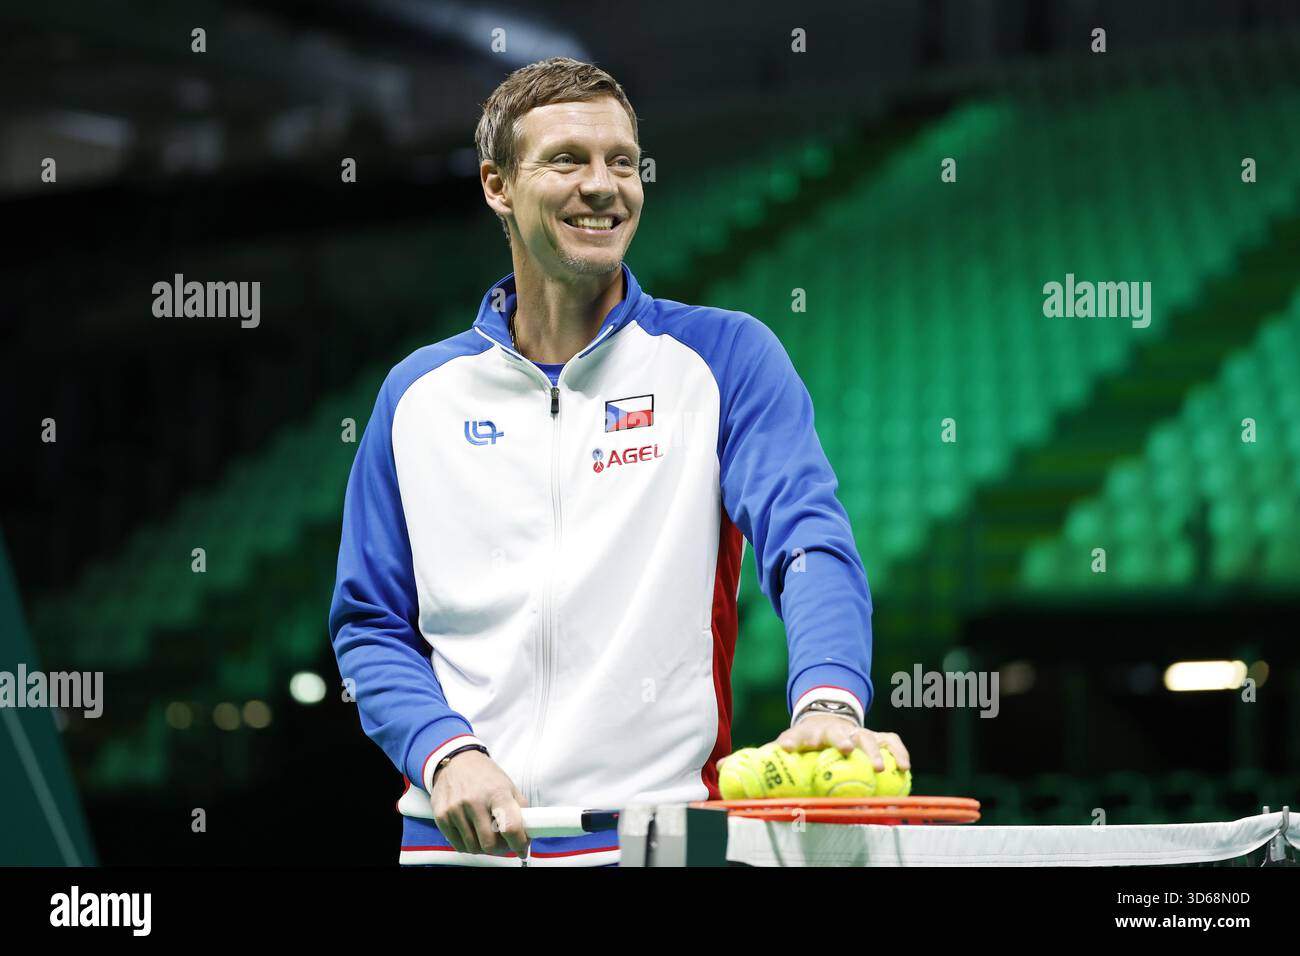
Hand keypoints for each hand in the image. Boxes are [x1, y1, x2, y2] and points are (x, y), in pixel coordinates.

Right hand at [429, 750, 530, 857]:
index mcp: (497, 792)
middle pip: (490, 844)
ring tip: (485, 833)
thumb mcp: (508, 786)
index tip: (521, 850)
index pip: (510, 827)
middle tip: (502, 842)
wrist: (457, 761)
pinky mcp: (441, 816)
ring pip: (473, 848)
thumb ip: (520, 810)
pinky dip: (468, 845)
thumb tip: (527, 835)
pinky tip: (471, 832)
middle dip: (500, 848)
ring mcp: (455, 809)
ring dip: (482, 847)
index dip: (518, 844)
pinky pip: (458, 845)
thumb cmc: (486, 776)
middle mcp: (474, 800)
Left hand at [772, 716, 911, 772]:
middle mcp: (835, 729)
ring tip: (884, 768)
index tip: (791, 746)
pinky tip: (905, 768)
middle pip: (840, 731)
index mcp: (811, 732)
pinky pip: (890, 740)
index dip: (797, 739)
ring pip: (870, 736)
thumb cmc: (805, 738)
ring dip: (877, 749)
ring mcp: (856, 731)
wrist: (825, 716)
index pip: (803, 734)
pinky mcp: (874, 735)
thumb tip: (731, 764)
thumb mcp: (787, 741)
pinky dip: (899, 751)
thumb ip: (768, 752)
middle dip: (845, 739)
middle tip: (850, 751)